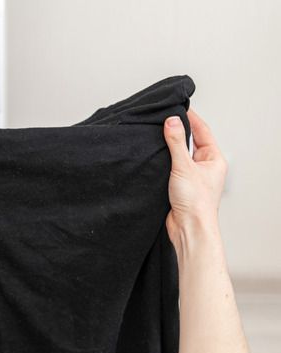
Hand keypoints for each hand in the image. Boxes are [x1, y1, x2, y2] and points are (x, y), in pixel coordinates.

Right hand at [163, 110, 228, 250]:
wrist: (188, 228)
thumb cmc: (196, 203)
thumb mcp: (184, 167)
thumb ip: (177, 143)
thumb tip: (172, 121)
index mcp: (214, 159)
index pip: (202, 131)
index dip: (190, 119)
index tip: (178, 108)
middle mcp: (205, 167)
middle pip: (191, 142)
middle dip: (178, 131)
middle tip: (164, 119)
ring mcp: (192, 177)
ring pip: (180, 155)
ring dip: (169, 147)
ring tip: (156, 136)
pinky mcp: (179, 186)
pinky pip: (171, 167)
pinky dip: (163, 161)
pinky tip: (154, 157)